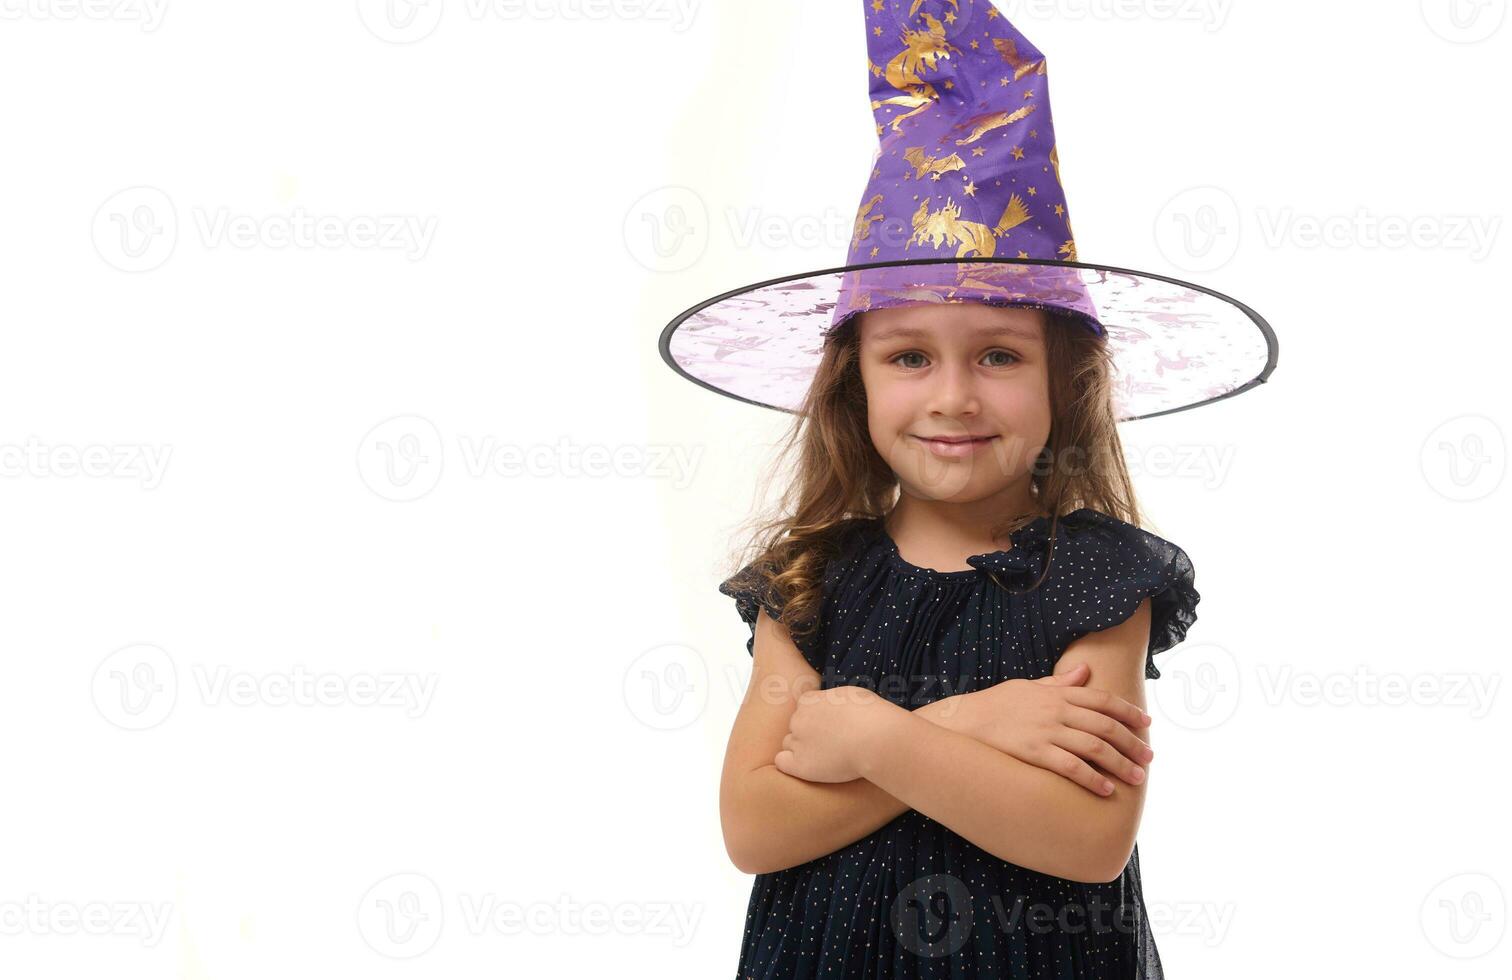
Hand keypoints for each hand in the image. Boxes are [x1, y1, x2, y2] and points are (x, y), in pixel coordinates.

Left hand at [774, 686, 899, 782]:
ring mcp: (798, 741)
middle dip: (809, 732)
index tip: (831, 725)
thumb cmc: (870, 715)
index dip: (817, 717)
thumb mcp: (851, 695)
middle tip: (832, 742)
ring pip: (789, 744)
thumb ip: (835, 700)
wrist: (874, 738)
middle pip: (796, 726)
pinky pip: (782, 762)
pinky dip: (790, 765)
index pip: (804, 707)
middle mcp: (799, 719)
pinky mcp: (800, 764)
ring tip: (826, 756)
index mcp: (810, 700)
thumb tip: (835, 705)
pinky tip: (807, 767)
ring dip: (802, 749)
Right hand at [955, 663, 1154, 795]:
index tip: (1147, 723)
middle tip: (1149, 757)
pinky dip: (1092, 778)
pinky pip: (1070, 766)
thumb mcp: (1027, 686)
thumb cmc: (994, 704)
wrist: (962, 721)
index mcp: (1056, 693)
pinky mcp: (1033, 752)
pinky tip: (1106, 789)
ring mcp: (1045, 731)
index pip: (1102, 700)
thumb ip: (1059, 683)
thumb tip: (1085, 671)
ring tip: (1137, 778)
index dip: (1128, 711)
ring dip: (1120, 763)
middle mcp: (1055, 710)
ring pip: (1094, 746)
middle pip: (1105, 725)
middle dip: (1131, 741)